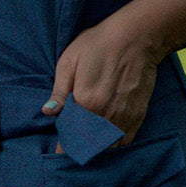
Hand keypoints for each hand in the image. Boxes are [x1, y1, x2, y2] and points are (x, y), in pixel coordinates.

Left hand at [42, 13, 161, 149]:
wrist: (136, 37)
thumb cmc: (99, 44)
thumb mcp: (69, 61)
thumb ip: (59, 91)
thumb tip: (48, 113)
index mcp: (85, 103)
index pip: (71, 135)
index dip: (64, 146)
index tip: (60, 150)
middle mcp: (105, 115)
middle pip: (88, 144)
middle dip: (80, 148)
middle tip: (74, 146)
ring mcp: (123, 117)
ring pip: (108, 147)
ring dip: (98, 148)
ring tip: (91, 143)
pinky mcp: (138, 116)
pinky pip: (124, 142)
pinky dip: (115, 144)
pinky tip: (108, 138)